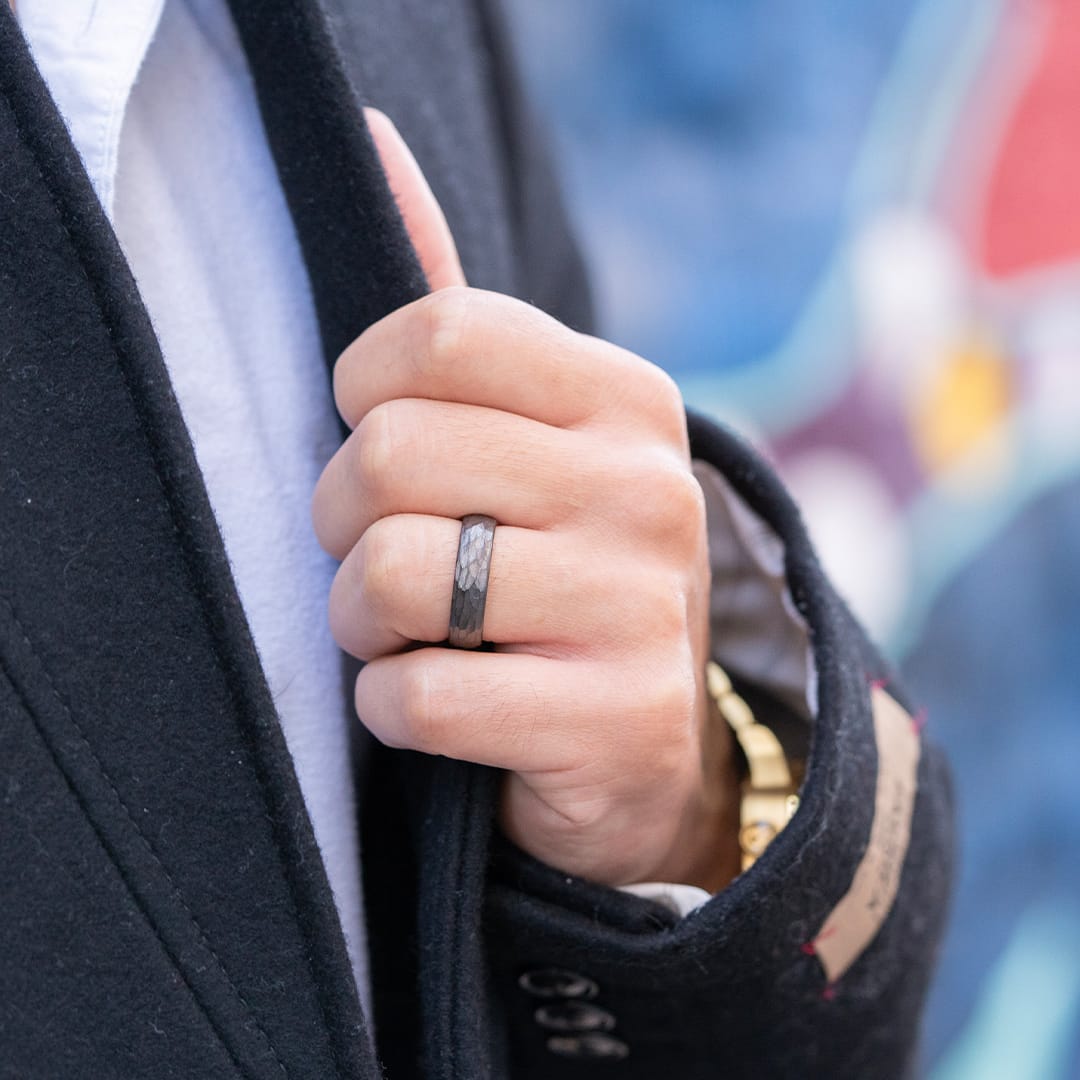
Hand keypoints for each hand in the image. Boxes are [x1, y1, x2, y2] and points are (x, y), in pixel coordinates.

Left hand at [312, 110, 739, 889]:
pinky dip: (390, 706)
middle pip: (389, 454)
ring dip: (359, 619)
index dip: (360, 394)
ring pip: (391, 576)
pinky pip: (417, 695)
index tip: (375, 439)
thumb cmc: (560, 569)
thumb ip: (456, 312)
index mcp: (626, 398)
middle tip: (376, 553)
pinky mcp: (614, 718)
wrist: (655, 739)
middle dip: (341, 519)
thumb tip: (373, 137)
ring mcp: (639, 606)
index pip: (437, 336)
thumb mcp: (532, 437)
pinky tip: (438, 703)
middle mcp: (647, 488)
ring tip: (402, 630)